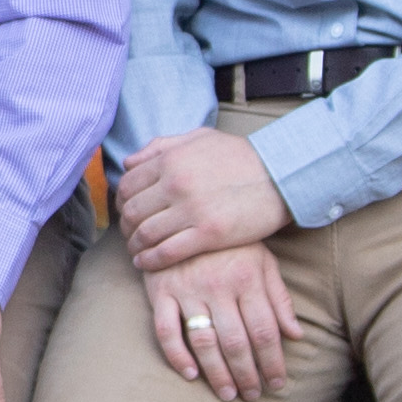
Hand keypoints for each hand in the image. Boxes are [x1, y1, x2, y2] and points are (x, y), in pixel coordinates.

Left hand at [116, 125, 292, 270]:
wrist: (280, 174)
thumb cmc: (241, 156)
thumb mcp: (200, 138)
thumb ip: (162, 146)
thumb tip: (130, 163)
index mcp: (171, 159)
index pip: (128, 185)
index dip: (121, 201)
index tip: (126, 211)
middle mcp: (176, 184)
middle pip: (132, 211)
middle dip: (125, 226)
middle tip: (129, 234)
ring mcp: (191, 210)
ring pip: (145, 234)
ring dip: (135, 245)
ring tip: (137, 250)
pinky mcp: (208, 234)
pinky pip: (167, 252)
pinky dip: (150, 260)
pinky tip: (145, 263)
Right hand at [142, 240, 298, 401]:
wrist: (184, 210)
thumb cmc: (230, 242)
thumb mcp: (262, 260)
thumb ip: (279, 297)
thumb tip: (296, 334)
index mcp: (247, 278)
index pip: (265, 330)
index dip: (273, 361)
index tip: (277, 383)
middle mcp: (218, 286)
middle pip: (237, 342)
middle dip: (248, 374)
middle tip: (253, 395)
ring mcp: (187, 290)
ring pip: (204, 341)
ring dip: (217, 373)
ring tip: (228, 394)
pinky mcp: (160, 292)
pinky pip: (166, 330)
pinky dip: (177, 355)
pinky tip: (190, 374)